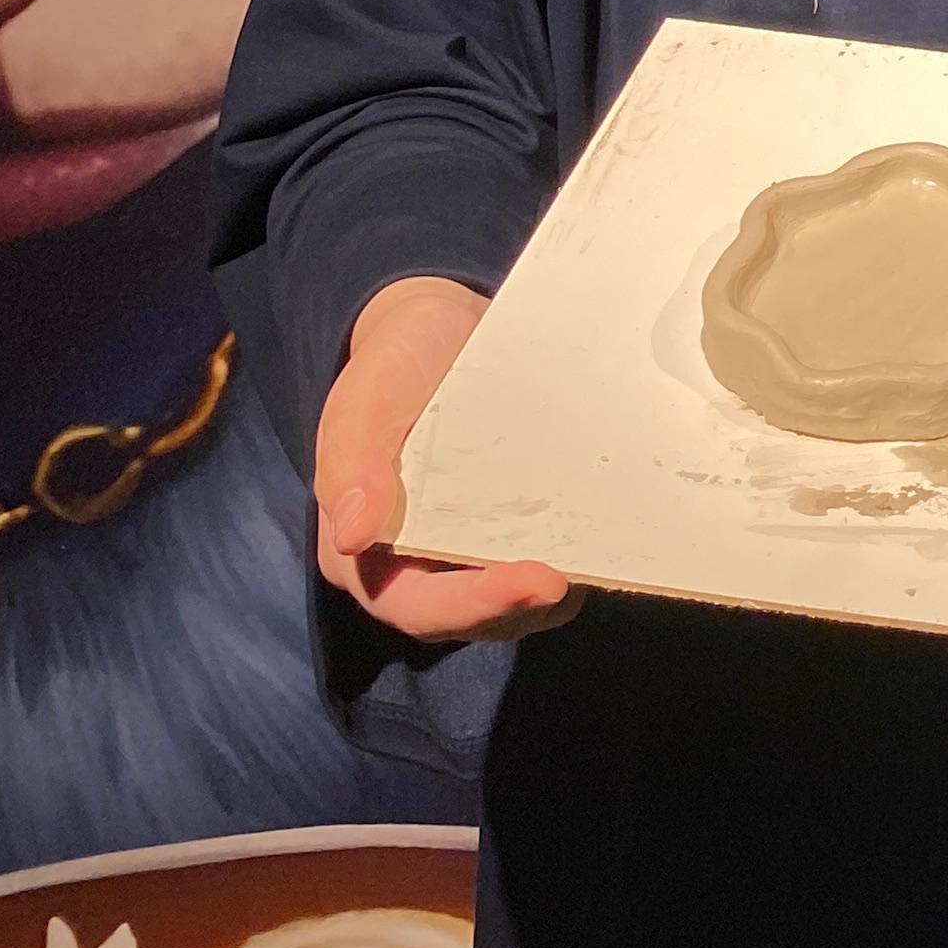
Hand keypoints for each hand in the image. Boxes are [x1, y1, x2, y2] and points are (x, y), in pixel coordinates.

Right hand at [312, 276, 581, 639]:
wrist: (438, 331)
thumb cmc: (393, 365)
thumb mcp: (364, 400)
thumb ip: (351, 463)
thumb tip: (353, 534)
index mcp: (362, 553)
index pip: (416, 605)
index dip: (475, 605)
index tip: (540, 582)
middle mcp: (411, 566)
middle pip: (469, 616)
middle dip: (520, 607)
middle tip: (572, 581)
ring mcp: (459, 552)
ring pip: (506, 600)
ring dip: (548, 594)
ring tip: (593, 565)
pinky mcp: (500, 529)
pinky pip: (530, 558)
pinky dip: (562, 558)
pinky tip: (596, 540)